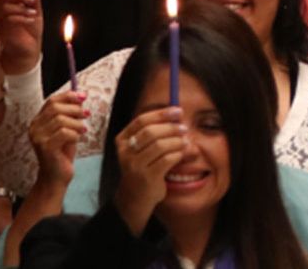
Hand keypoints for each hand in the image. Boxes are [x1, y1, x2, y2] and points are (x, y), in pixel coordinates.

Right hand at [0, 0, 42, 74]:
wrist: (28, 50)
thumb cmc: (30, 32)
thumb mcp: (36, 14)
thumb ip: (35, 2)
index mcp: (9, 4)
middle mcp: (1, 10)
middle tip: (31, 1)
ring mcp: (0, 20)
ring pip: (4, 7)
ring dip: (21, 8)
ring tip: (33, 13)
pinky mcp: (2, 30)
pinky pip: (8, 19)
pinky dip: (21, 18)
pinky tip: (30, 21)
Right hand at [29, 91, 87, 186]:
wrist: (56, 177)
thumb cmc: (62, 154)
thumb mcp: (66, 130)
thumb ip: (69, 115)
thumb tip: (80, 96)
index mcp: (38, 121)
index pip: (51, 101)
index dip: (68, 96)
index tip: (83, 96)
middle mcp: (34, 127)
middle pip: (55, 108)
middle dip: (74, 109)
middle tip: (86, 114)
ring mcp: (38, 137)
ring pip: (60, 120)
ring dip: (76, 123)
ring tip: (83, 130)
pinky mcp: (45, 147)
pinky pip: (64, 133)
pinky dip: (74, 134)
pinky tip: (78, 139)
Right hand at [112, 106, 187, 234]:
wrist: (135, 197)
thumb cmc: (142, 168)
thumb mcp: (140, 149)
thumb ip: (153, 133)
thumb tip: (176, 116)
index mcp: (122, 140)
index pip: (141, 120)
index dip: (161, 114)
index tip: (177, 111)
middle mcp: (125, 152)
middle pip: (150, 132)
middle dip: (170, 127)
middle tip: (184, 128)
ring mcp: (134, 165)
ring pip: (160, 145)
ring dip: (176, 141)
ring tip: (185, 141)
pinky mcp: (147, 177)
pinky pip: (167, 160)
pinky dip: (178, 153)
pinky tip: (183, 152)